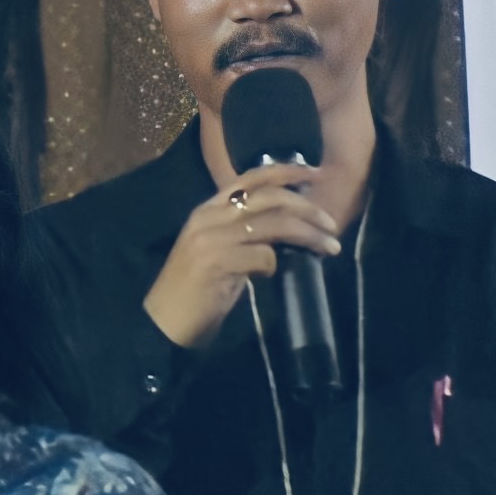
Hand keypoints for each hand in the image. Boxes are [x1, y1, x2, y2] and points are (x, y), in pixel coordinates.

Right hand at [143, 163, 341, 349]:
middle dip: (307, 207)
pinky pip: (263, 255)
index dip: (287, 171)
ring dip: (308, 235)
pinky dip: (275, 264)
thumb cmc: (194, 290)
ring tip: (329, 247)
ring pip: (274, 224)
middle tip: (331, 223)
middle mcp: (209, 217)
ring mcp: (212, 239)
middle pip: (270, 198)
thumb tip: (287, 223)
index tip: (316, 172)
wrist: (164, 323)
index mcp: (208, 209)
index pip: (251, 177)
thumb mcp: (218, 250)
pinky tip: (272, 276)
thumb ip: (243, 231)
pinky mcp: (217, 262)